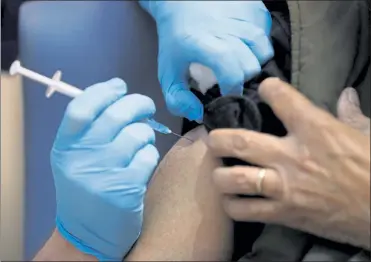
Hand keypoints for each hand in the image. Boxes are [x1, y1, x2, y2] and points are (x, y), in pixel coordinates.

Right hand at [52, 78, 159, 259]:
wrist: (88, 232)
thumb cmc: (86, 187)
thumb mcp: (76, 158)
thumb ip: (90, 129)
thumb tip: (120, 95)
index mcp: (65, 147)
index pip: (82, 107)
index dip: (104, 91)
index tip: (120, 86)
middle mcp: (81, 159)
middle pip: (116, 115)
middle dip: (138, 104)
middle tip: (146, 107)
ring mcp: (103, 175)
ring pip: (138, 134)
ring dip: (145, 134)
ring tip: (141, 142)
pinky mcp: (126, 190)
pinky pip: (148, 156)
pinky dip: (149, 155)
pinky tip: (142, 163)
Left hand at [142, 1, 272, 120]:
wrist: (181, 1)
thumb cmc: (176, 39)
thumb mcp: (168, 71)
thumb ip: (177, 99)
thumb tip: (199, 114)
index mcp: (204, 43)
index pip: (232, 72)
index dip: (233, 89)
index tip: (227, 94)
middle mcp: (227, 29)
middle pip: (251, 66)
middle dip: (242, 78)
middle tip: (231, 78)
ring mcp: (244, 17)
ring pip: (264, 51)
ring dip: (254, 62)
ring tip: (239, 62)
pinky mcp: (255, 10)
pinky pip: (267, 35)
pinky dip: (259, 46)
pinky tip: (244, 46)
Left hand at [206, 78, 369, 248]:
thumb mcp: (367, 136)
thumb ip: (351, 114)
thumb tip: (347, 94)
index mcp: (315, 130)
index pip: (281, 98)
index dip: (268, 89)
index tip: (264, 89)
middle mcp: (292, 157)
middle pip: (240, 142)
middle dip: (219, 138)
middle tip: (213, 138)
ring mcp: (284, 187)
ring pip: (234, 179)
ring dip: (219, 175)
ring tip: (218, 171)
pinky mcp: (284, 214)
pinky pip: (244, 211)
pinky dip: (232, 206)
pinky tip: (232, 200)